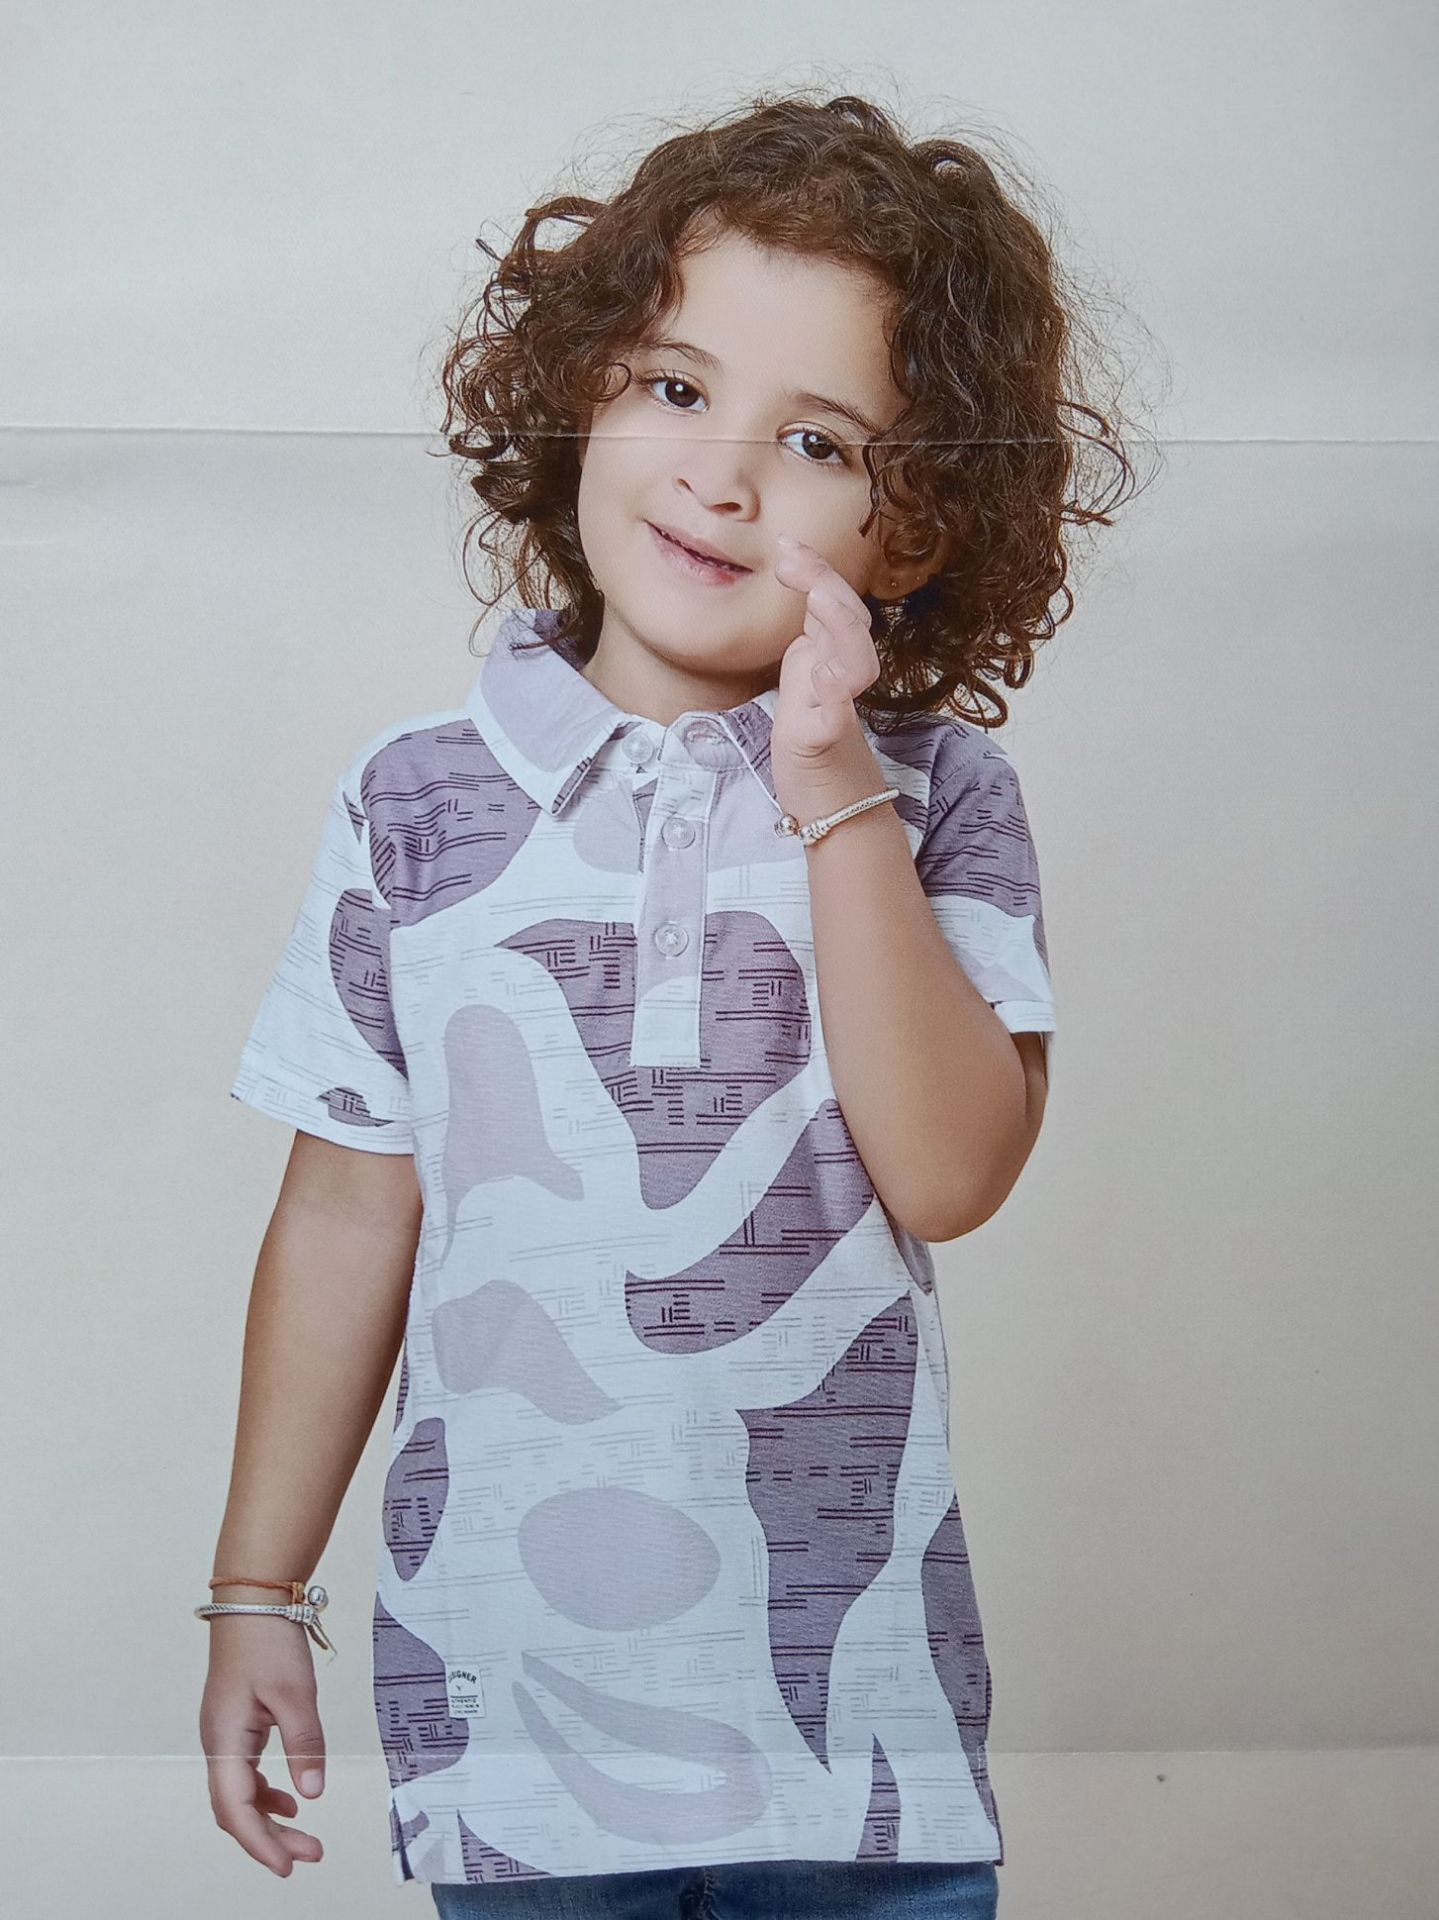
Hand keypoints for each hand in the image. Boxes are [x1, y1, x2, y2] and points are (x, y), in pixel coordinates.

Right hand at [199, 1617, 326, 1876]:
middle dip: (269, 1837)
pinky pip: (245, 1773)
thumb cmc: (268, 1640)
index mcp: (224, 1740)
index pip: (235, 1809)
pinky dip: (266, 1793)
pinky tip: (290, 1799)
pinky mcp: (236, 1723)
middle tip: (310, 1854)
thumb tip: (311, 1793)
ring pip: (240, 1794)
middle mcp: (218, 1742)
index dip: (260, 1842)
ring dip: (269, 1818)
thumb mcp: (295, 1692)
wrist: (253, 1599)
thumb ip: (304, 1744)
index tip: (287, 1865)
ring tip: (304, 1837)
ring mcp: (225, 1733)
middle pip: (236, 1809)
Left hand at [771, 534, 886, 822]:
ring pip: (852, 663)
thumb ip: (813, 632)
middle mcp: (843, 676)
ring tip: (818, 599)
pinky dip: (834, 695)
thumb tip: (802, 573)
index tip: (788, 543)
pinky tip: (825, 676)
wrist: (835, 805)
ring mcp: (837, 709)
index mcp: (835, 656)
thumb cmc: (817, 739)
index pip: (835, 603)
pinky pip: (835, 716)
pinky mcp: (825, 742)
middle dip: (829, 586)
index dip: (817, 570)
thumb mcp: (810, 674)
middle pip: (851, 623)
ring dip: (839, 629)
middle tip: (795, 559)